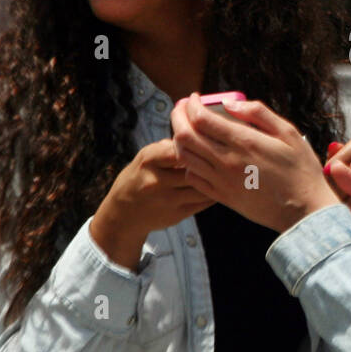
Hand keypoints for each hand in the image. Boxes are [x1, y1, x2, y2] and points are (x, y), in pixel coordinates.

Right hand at [90, 139, 215, 270]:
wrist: (123, 213)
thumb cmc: (140, 177)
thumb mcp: (146, 156)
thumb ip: (169, 147)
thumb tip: (196, 136)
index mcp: (149, 160)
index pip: (179, 147)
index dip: (198, 144)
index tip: (209, 140)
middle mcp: (156, 180)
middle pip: (193, 167)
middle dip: (212, 161)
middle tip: (226, 155)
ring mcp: (166, 200)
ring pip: (202, 186)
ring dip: (217, 179)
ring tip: (227, 171)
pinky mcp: (176, 215)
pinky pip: (203, 202)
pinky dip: (214, 193)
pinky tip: (220, 186)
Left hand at [170, 94, 340, 233]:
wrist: (304, 210)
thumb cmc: (300, 170)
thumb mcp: (288, 132)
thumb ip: (258, 113)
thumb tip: (229, 103)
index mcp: (243, 141)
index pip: (200, 118)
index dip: (191, 104)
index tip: (194, 98)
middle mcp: (227, 161)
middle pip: (184, 135)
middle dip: (178, 116)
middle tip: (182, 108)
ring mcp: (221, 181)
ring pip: (183, 156)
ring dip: (179, 138)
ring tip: (187, 129)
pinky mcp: (221, 196)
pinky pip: (193, 177)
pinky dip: (188, 163)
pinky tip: (198, 155)